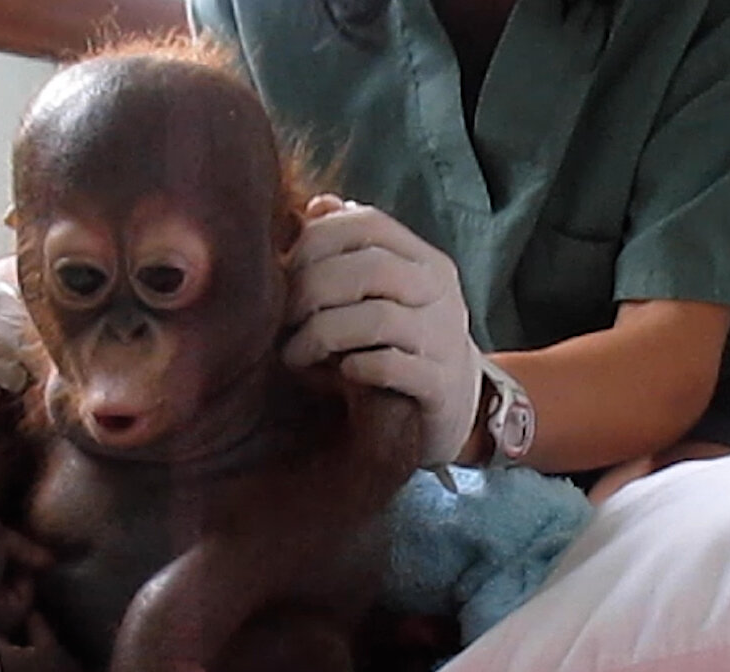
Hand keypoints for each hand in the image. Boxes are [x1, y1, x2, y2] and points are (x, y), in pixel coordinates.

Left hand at [282, 195, 484, 466]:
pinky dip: (354, 367)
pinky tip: (339, 373)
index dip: (317, 239)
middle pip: (372, 268)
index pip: (369, 223)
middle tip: (282, 318)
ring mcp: (445, 340)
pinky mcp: (440, 387)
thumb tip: (319, 204)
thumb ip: (349, 250)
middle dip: (312, 289)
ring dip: (321, 334)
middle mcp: (440, 293)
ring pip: (377, 319)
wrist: (447, 408)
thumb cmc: (396, 346)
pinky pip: (391, 367)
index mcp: (423, 261)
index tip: (283, 269)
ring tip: (295, 354)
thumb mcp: (375, 294)